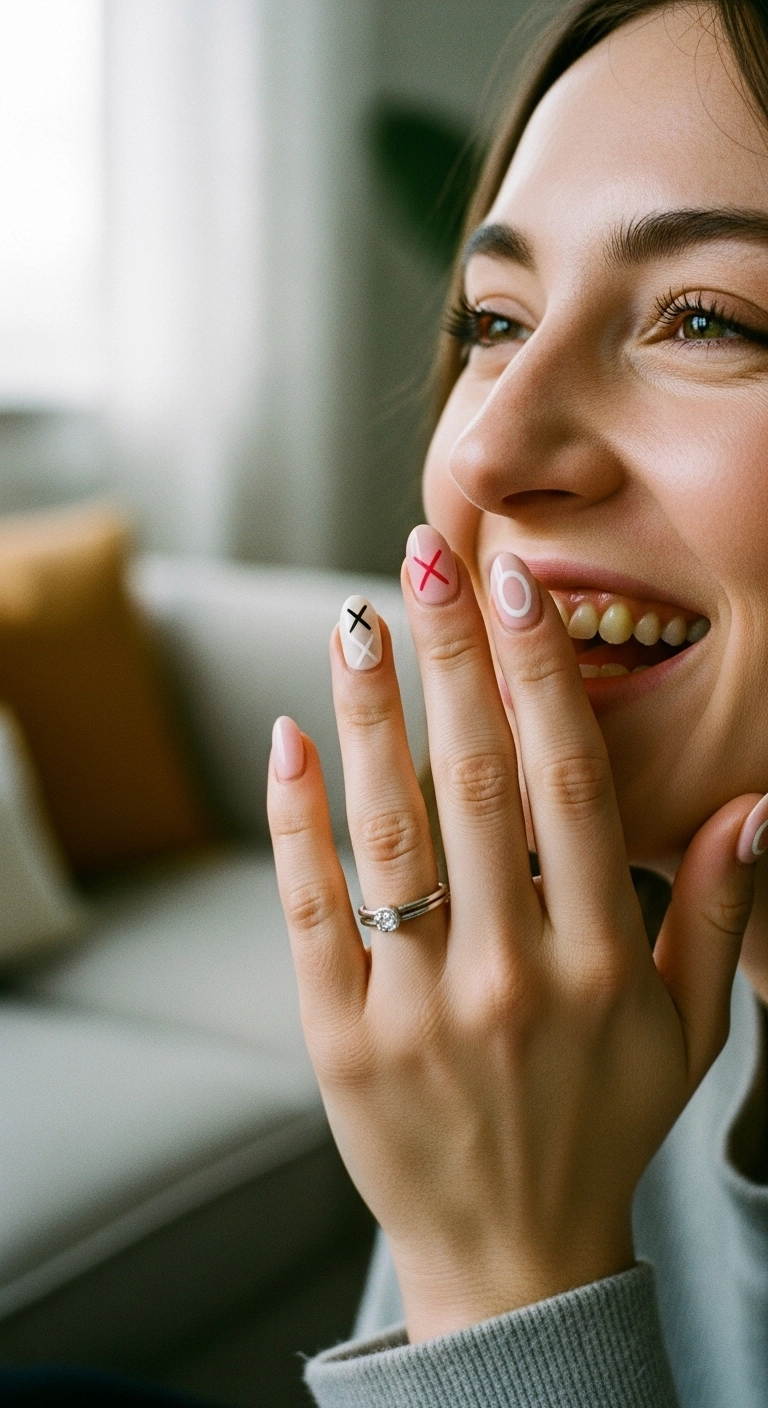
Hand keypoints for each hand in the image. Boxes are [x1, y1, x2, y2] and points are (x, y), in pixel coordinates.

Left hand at [267, 526, 759, 1343]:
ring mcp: (417, 1007)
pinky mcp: (340, 1039)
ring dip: (367, 716)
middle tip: (427, 557)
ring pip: (387, 831)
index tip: (517, 589)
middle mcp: (510, 975)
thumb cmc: (604, 1124)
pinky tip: (288, 739)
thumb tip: (755, 809)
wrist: (513, 1256)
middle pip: (473, 783)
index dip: (540, 675)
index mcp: (601, 962)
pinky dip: (297, 822)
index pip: (567, 784)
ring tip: (357, 622)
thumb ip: (715, 915)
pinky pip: (311, 912)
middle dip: (451, 658)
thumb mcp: (688, 1031)